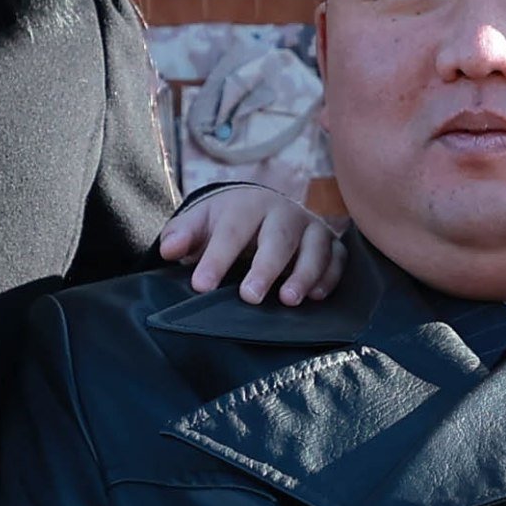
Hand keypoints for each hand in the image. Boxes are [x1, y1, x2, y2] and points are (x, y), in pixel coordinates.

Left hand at [154, 181, 345, 303]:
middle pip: (279, 237)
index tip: (201, 286)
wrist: (262, 211)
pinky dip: (330, 276)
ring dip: (305, 274)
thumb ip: (182, 234)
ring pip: (315, 247)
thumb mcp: (201, 223)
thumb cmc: (227, 223)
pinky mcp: (330, 244)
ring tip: (288, 300)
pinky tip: (316, 297)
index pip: (231, 231)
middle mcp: (283, 212)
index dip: (216, 258)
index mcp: (247, 205)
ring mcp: (311, 227)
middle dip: (266, 267)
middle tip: (249, 297)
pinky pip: (338, 259)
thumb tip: (168, 249)